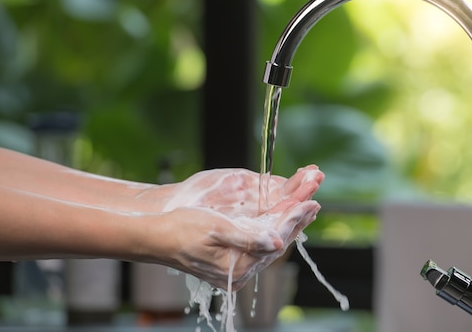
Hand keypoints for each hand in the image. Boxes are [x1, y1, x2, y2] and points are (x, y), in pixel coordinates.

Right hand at [138, 165, 323, 289]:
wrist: (157, 238)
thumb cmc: (182, 229)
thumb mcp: (216, 228)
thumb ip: (247, 237)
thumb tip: (276, 242)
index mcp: (238, 266)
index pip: (275, 241)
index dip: (294, 219)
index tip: (310, 202)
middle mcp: (240, 272)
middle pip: (276, 244)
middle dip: (295, 221)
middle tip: (314, 200)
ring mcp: (237, 269)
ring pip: (270, 243)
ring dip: (287, 224)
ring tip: (305, 206)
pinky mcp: (232, 262)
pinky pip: (259, 244)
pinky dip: (272, 229)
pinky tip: (282, 219)